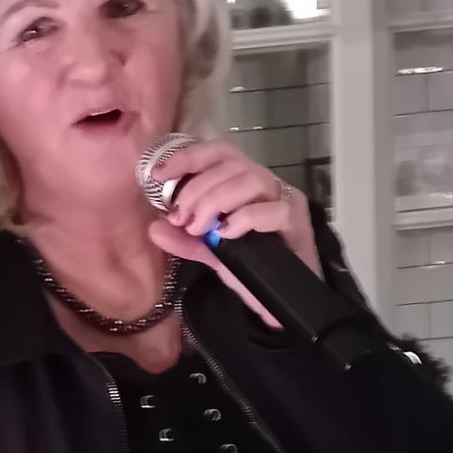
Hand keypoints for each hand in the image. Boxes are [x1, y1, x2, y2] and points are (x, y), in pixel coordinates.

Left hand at [147, 140, 318, 325]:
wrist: (281, 299)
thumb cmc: (251, 267)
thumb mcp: (210, 252)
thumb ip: (185, 239)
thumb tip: (155, 228)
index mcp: (243, 182)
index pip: (218, 153)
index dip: (189, 158)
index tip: (161, 174)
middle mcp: (265, 184)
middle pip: (231, 165)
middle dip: (198, 189)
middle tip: (181, 218)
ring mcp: (284, 200)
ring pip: (252, 179)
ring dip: (217, 200)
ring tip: (200, 227)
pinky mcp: (297, 222)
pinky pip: (274, 210)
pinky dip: (245, 218)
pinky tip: (226, 234)